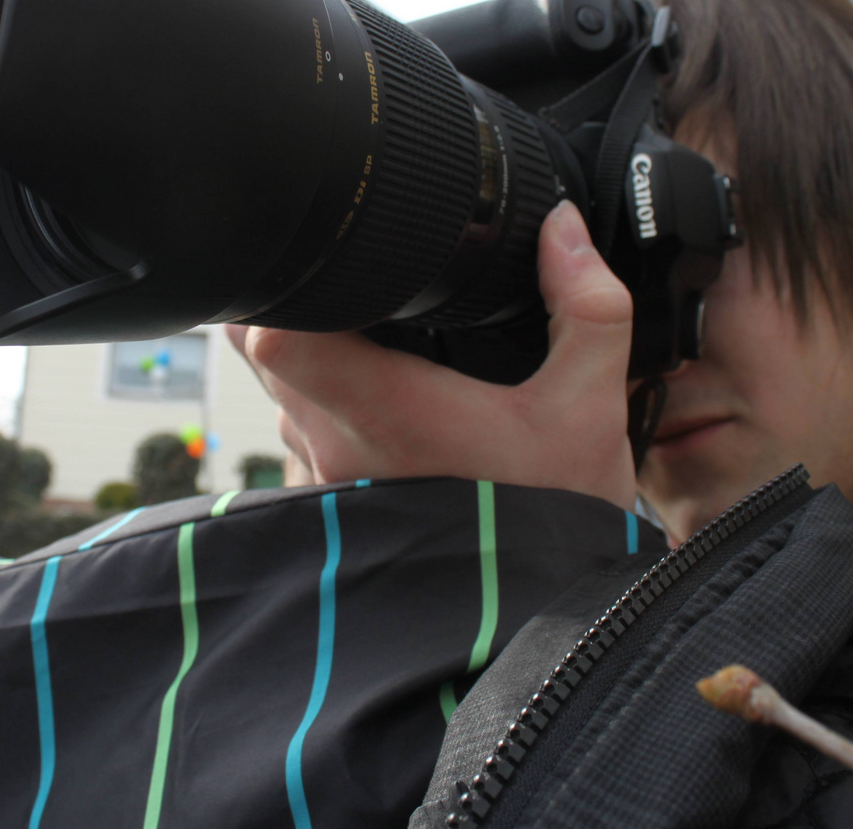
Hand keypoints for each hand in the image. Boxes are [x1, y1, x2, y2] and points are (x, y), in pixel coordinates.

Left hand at [229, 201, 637, 507]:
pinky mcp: (326, 517)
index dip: (281, 286)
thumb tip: (563, 227)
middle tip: (358, 289)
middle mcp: (335, 449)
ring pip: (279, 398)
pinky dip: (323, 418)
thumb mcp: (590, 410)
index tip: (327, 258)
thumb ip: (584, 308)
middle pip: (262, 353)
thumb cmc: (557, 522)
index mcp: (386, 411)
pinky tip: (385, 415)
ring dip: (311, 365)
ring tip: (378, 350)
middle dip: (297, 307)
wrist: (548, 626)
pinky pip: (298, 445)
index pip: (274, 337)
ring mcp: (323, 486)